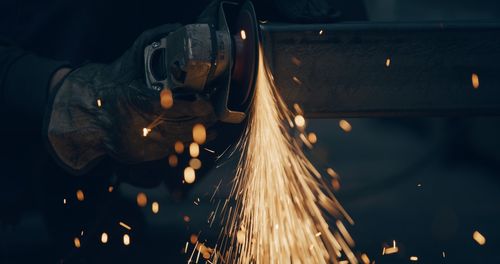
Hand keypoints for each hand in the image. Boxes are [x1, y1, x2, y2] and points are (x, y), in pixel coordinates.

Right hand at [46, 24, 216, 173]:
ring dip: (199, 134)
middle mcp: (138, 124)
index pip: (171, 107)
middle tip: (214, 113)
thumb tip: (175, 30)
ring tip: (212, 126)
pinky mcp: (140, 155)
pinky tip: (198, 138)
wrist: (91, 115)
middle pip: (180, 126)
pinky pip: (169, 151)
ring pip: (178, 141)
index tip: (208, 104)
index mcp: (135, 100)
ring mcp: (139, 143)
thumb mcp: (130, 61)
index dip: (194, 107)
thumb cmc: (114, 85)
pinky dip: (186, 144)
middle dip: (202, 121)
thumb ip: (151, 44)